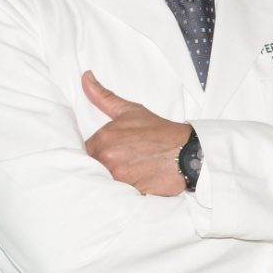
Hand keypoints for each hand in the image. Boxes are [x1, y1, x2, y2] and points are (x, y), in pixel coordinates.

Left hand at [82, 71, 190, 195]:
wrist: (188, 152)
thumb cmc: (160, 131)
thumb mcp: (131, 111)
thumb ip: (103, 97)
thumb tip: (85, 77)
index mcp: (103, 138)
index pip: (84, 152)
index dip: (96, 154)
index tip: (109, 154)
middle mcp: (107, 158)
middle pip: (92, 168)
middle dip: (102, 168)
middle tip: (122, 164)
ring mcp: (118, 178)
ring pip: (103, 183)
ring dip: (111, 181)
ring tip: (129, 175)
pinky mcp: (130, 193)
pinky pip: (117, 196)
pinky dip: (122, 193)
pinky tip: (135, 184)